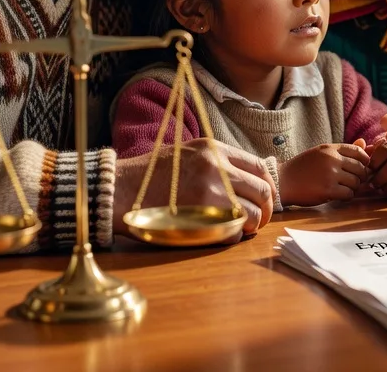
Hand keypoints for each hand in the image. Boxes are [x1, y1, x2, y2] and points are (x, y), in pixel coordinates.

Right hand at [115, 139, 273, 239]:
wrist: (119, 190)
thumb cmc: (150, 175)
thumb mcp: (187, 153)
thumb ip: (216, 162)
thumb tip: (245, 178)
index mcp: (214, 149)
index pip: (259, 166)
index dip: (266, 185)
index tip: (264, 198)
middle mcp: (216, 167)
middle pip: (262, 191)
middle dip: (265, 209)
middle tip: (259, 220)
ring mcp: (210, 192)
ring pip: (252, 214)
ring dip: (250, 225)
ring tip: (241, 229)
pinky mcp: (200, 217)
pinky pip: (233, 232)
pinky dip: (233, 237)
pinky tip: (222, 236)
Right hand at [279, 143, 370, 206]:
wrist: (283, 181)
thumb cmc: (302, 168)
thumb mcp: (321, 153)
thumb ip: (343, 150)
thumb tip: (365, 143)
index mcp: (330, 148)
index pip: (358, 152)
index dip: (365, 161)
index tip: (362, 168)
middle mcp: (332, 159)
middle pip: (360, 168)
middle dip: (360, 177)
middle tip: (353, 182)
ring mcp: (330, 174)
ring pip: (356, 182)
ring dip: (353, 188)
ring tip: (344, 189)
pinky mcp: (327, 190)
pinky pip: (348, 194)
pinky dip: (347, 196)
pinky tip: (339, 196)